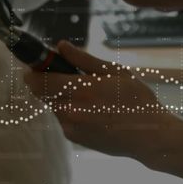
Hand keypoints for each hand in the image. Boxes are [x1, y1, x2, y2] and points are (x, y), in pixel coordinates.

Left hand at [24, 42, 182, 178]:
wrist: (148, 137)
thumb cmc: (136, 100)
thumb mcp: (114, 72)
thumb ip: (83, 58)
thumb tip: (60, 46)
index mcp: (81, 90)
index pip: (40, 79)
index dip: (34, 69)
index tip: (35, 64)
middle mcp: (71, 110)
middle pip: (42, 92)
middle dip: (47, 81)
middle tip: (64, 75)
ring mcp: (70, 126)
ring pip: (53, 105)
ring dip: (61, 97)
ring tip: (90, 96)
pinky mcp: (73, 137)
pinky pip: (63, 118)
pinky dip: (70, 110)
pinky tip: (93, 110)